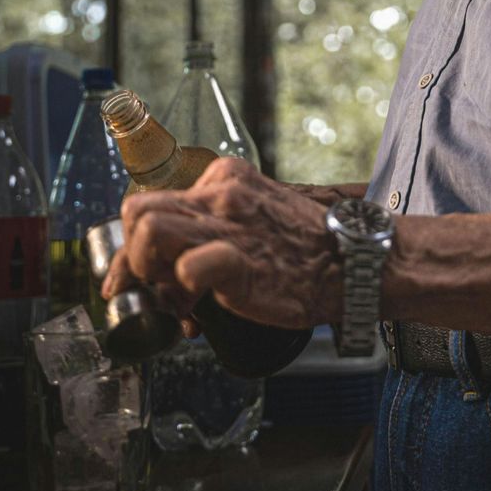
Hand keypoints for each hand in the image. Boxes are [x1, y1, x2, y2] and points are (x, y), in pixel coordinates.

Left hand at [100, 157, 342, 328]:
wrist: (357, 264)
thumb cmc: (312, 251)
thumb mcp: (260, 216)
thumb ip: (221, 226)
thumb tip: (178, 269)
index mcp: (225, 178)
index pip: (154, 200)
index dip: (139, 244)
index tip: (145, 275)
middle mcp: (221, 193)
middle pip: (138, 210)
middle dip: (133, 256)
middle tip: (153, 286)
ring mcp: (230, 223)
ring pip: (148, 230)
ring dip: (147, 271)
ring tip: (174, 298)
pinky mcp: (239, 259)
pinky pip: (187, 268)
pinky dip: (182, 294)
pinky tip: (197, 312)